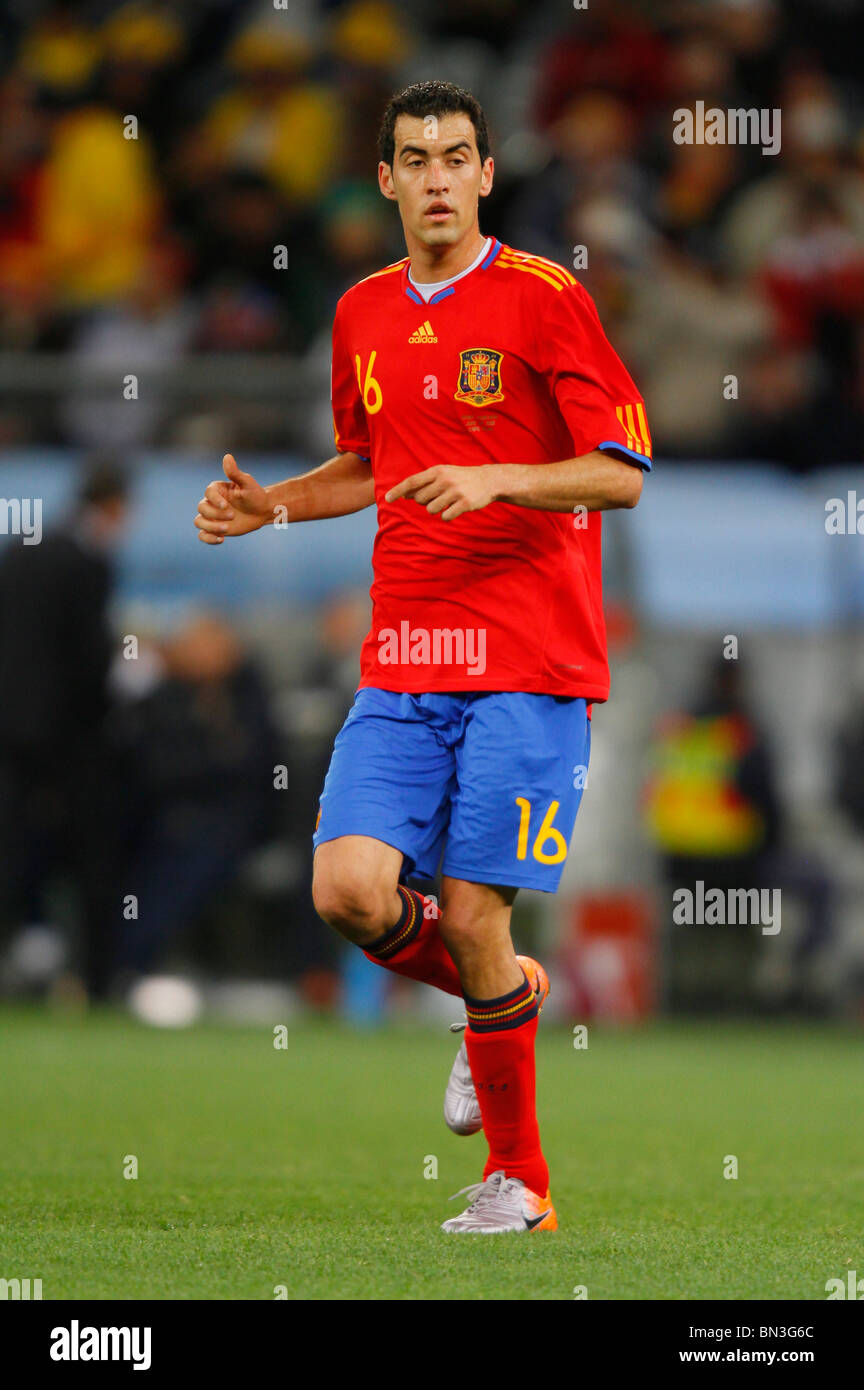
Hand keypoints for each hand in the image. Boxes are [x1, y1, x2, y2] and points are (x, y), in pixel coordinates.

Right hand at [194, 454, 270, 543]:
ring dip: (211, 527)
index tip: (227, 506)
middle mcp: (211, 502)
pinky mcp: (214, 529)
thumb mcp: (247, 483)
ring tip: (227, 529)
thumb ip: (235, 472)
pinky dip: (208, 538)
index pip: (208, 493)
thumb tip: (227, 456)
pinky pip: (203, 535)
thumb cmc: (255, 494)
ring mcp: (212, 516)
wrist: (262, 511)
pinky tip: (222, 539)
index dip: (215, 500)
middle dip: (215, 514)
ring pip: (199, 522)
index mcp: (216, 490)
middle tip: (233, 517)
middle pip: (202, 509)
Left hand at [385, 464, 500, 520]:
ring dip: (436, 510)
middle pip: (420, 499)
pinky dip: (447, 515)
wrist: (488, 481)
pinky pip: (445, 517)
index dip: (398, 490)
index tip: (387, 499)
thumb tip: (404, 495)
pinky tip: (455, 508)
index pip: (412, 482)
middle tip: (438, 497)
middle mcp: (445, 480)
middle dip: (425, 502)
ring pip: (431, 510)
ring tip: (448, 502)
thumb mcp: (442, 474)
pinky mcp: (465, 503)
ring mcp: (455, 492)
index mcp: (437, 471)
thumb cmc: (460, 478)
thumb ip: (424, 483)